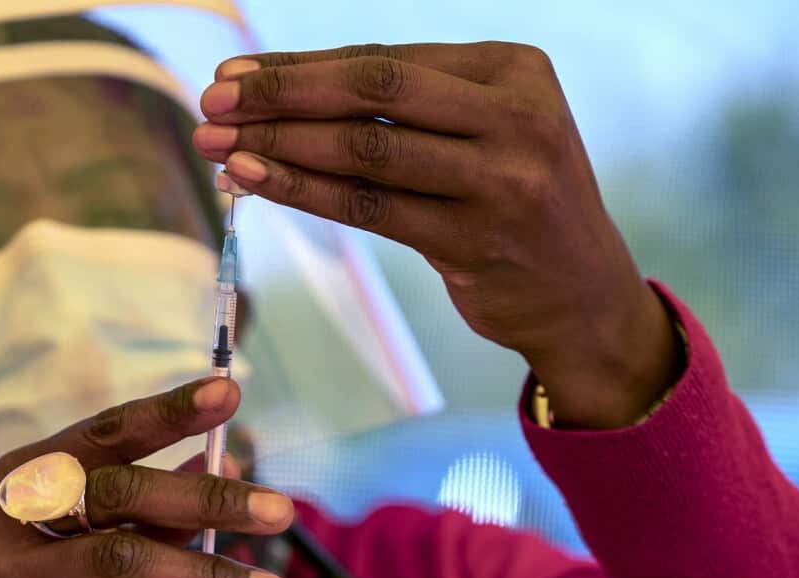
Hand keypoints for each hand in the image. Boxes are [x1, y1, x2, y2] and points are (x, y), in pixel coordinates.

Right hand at [0, 378, 292, 577]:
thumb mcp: (129, 553)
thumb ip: (167, 509)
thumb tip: (230, 462)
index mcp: (23, 477)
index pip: (103, 433)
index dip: (168, 412)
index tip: (229, 393)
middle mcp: (0, 517)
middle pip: (117, 492)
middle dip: (207, 498)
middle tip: (279, 510)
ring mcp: (3, 577)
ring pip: (126, 561)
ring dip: (212, 574)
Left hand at [193, 43, 679, 427]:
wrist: (585, 295)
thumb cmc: (518, 202)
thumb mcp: (489, 132)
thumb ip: (411, 107)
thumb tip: (287, 87)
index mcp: (514, 71)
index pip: (387, 61)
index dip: (303, 65)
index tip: (235, 72)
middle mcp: (515, 117)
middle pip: (373, 93)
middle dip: (282, 93)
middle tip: (213, 97)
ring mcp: (500, 180)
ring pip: (366, 151)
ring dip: (279, 144)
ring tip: (215, 142)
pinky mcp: (475, 241)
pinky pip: (369, 208)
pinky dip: (303, 191)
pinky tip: (253, 178)